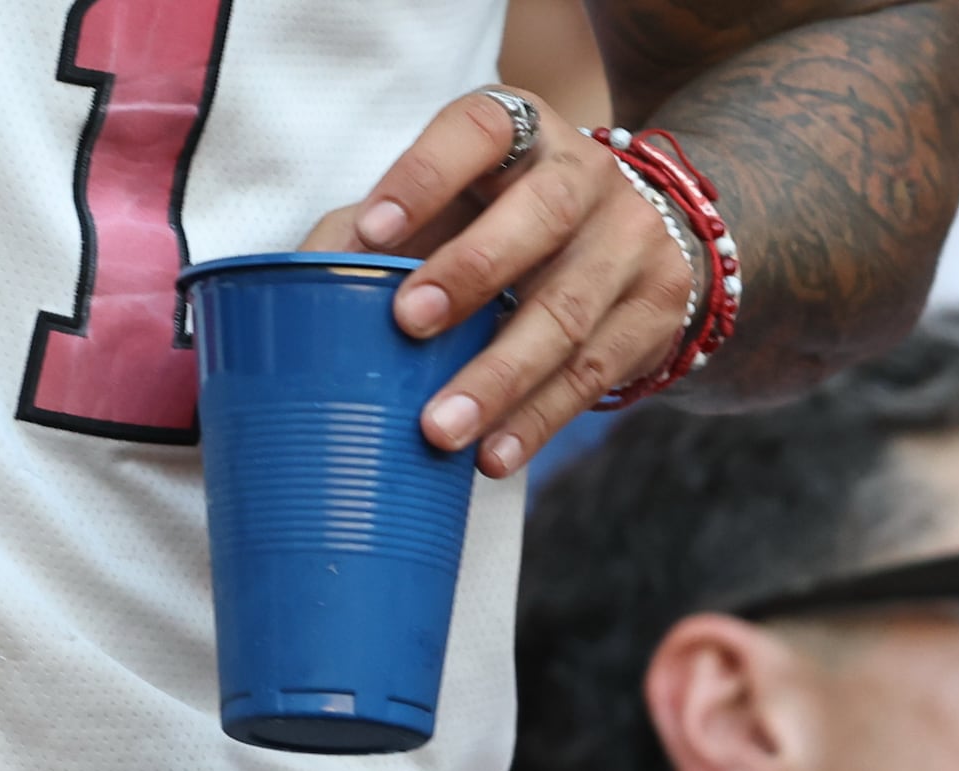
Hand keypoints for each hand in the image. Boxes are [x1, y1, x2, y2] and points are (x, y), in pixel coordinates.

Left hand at [313, 89, 705, 475]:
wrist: (640, 240)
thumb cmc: (510, 220)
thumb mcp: (456, 200)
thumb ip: (384, 227)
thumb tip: (300, 280)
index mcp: (524, 129)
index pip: (477, 129)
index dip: (424, 176)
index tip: (371, 233)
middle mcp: (588, 174)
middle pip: (541, 217)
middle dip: (472, 273)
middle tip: (409, 324)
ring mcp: (634, 242)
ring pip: (568, 313)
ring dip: (500, 377)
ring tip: (441, 428)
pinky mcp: (658, 309)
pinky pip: (595, 374)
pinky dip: (538, 420)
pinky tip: (495, 452)